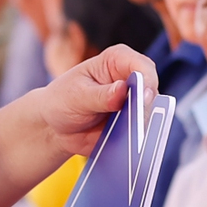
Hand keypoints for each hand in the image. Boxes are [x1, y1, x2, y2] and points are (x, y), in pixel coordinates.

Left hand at [35, 44, 158, 155]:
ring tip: (131, 138)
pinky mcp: (132, 123)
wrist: (55, 127)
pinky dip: (138, 139)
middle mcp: (129, 79)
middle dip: (146, 107)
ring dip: (143, 125)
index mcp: (116, 60)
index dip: (146, 81)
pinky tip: (129, 146)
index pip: (142, 66)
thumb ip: (100, 95)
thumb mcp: (76, 96)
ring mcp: (133, 102)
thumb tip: (122, 89)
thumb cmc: (62, 100)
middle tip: (137, 122)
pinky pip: (142, 132)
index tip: (143, 98)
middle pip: (151, 90)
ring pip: (150, 113)